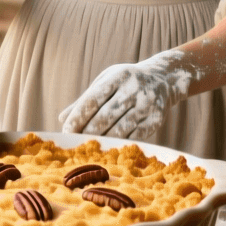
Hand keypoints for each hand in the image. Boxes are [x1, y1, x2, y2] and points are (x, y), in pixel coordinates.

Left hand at [58, 49, 195, 139]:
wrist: (164, 79)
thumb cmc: (126, 82)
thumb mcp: (106, 81)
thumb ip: (86, 99)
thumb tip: (62, 118)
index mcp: (118, 77)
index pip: (93, 99)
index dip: (78, 117)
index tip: (66, 130)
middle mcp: (133, 89)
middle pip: (105, 117)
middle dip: (87, 132)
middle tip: (74, 144)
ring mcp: (147, 104)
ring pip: (119, 129)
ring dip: (102, 141)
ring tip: (89, 148)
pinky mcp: (156, 120)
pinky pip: (133, 137)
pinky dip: (119, 144)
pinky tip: (108, 149)